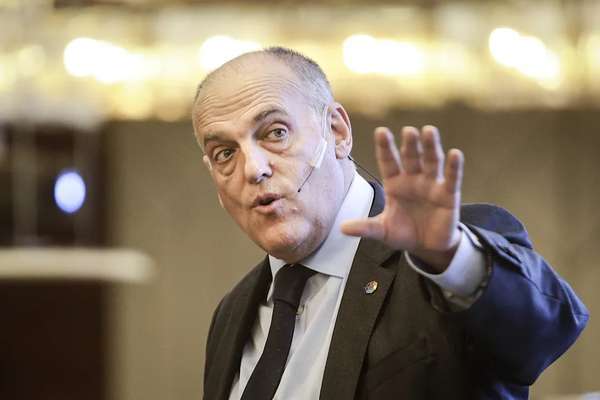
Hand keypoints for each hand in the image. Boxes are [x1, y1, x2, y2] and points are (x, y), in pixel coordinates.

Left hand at [341, 125, 463, 272]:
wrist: (427, 246)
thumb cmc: (403, 233)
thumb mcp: (383, 230)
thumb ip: (365, 227)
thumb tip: (342, 228)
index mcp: (394, 183)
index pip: (388, 161)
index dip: (385, 147)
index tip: (381, 131)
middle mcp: (413, 179)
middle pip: (411, 157)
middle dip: (409, 144)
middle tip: (408, 130)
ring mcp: (431, 184)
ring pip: (431, 161)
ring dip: (431, 147)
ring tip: (429, 131)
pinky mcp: (448, 194)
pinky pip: (451, 178)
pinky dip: (454, 167)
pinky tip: (455, 154)